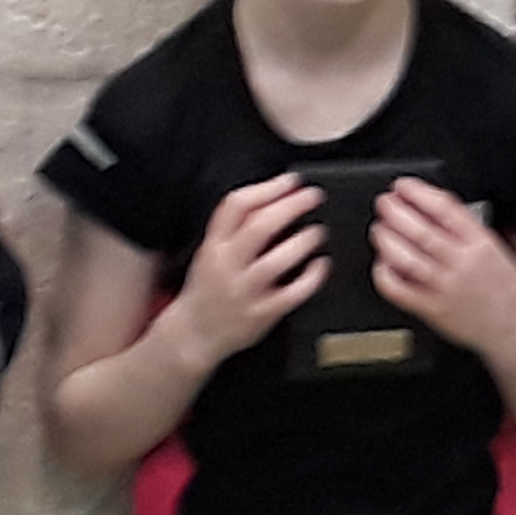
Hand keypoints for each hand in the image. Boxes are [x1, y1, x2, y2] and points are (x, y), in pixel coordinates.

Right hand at [157, 174, 327, 368]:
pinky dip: (311, 277)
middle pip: (259, 227)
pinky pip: (291, 294)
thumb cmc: (208, 289)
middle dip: (290, 206)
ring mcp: (244, 291)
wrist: (194, 334)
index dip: (267, 188)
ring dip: (303, 241)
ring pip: (276, 261)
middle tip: (313, 197)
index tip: (291, 180)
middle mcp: (227, 266)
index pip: (236, 206)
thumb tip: (274, 197)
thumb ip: (235, 228)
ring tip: (318, 231)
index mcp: (214, 246)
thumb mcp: (210, 252)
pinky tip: (321, 265)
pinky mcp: (261, 314)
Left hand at [373, 179, 515, 377]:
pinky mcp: (432, 309)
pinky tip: (382, 263)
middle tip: (384, 203)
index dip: (418, 193)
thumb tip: (430, 203)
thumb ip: (466, 227)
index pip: (444, 209)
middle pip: (421, 231)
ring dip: (387, 240)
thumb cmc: (504, 286)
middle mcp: (462, 263)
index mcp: (480, 243)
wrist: (515, 326)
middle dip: (395, 212)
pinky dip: (385, 274)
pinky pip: (400, 290)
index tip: (402, 186)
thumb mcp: (495, 246)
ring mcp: (445, 287)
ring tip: (379, 229)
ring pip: (407, 258)